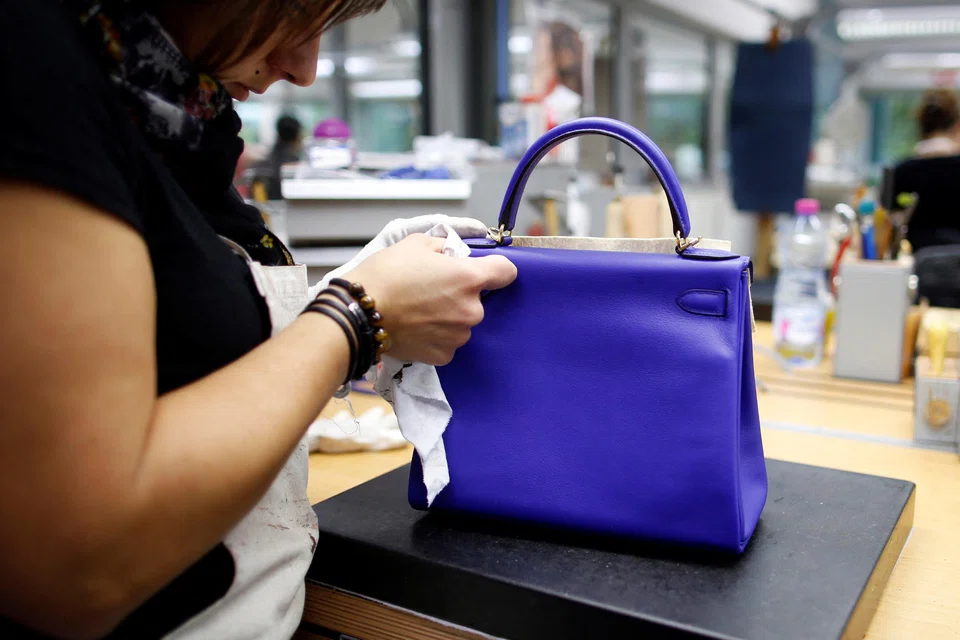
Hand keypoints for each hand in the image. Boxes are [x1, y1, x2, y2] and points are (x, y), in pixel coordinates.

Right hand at [343, 234, 516, 364]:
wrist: (360, 313)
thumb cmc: (386, 275)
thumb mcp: (416, 244)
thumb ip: (444, 246)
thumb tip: (452, 252)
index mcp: (469, 279)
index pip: (506, 272)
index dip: (495, 268)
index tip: (484, 269)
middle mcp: (471, 310)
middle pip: (479, 299)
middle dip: (461, 294)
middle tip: (432, 289)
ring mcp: (458, 336)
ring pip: (462, 322)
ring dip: (449, 316)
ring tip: (419, 310)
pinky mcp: (444, 355)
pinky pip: (448, 342)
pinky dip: (437, 335)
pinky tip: (416, 327)